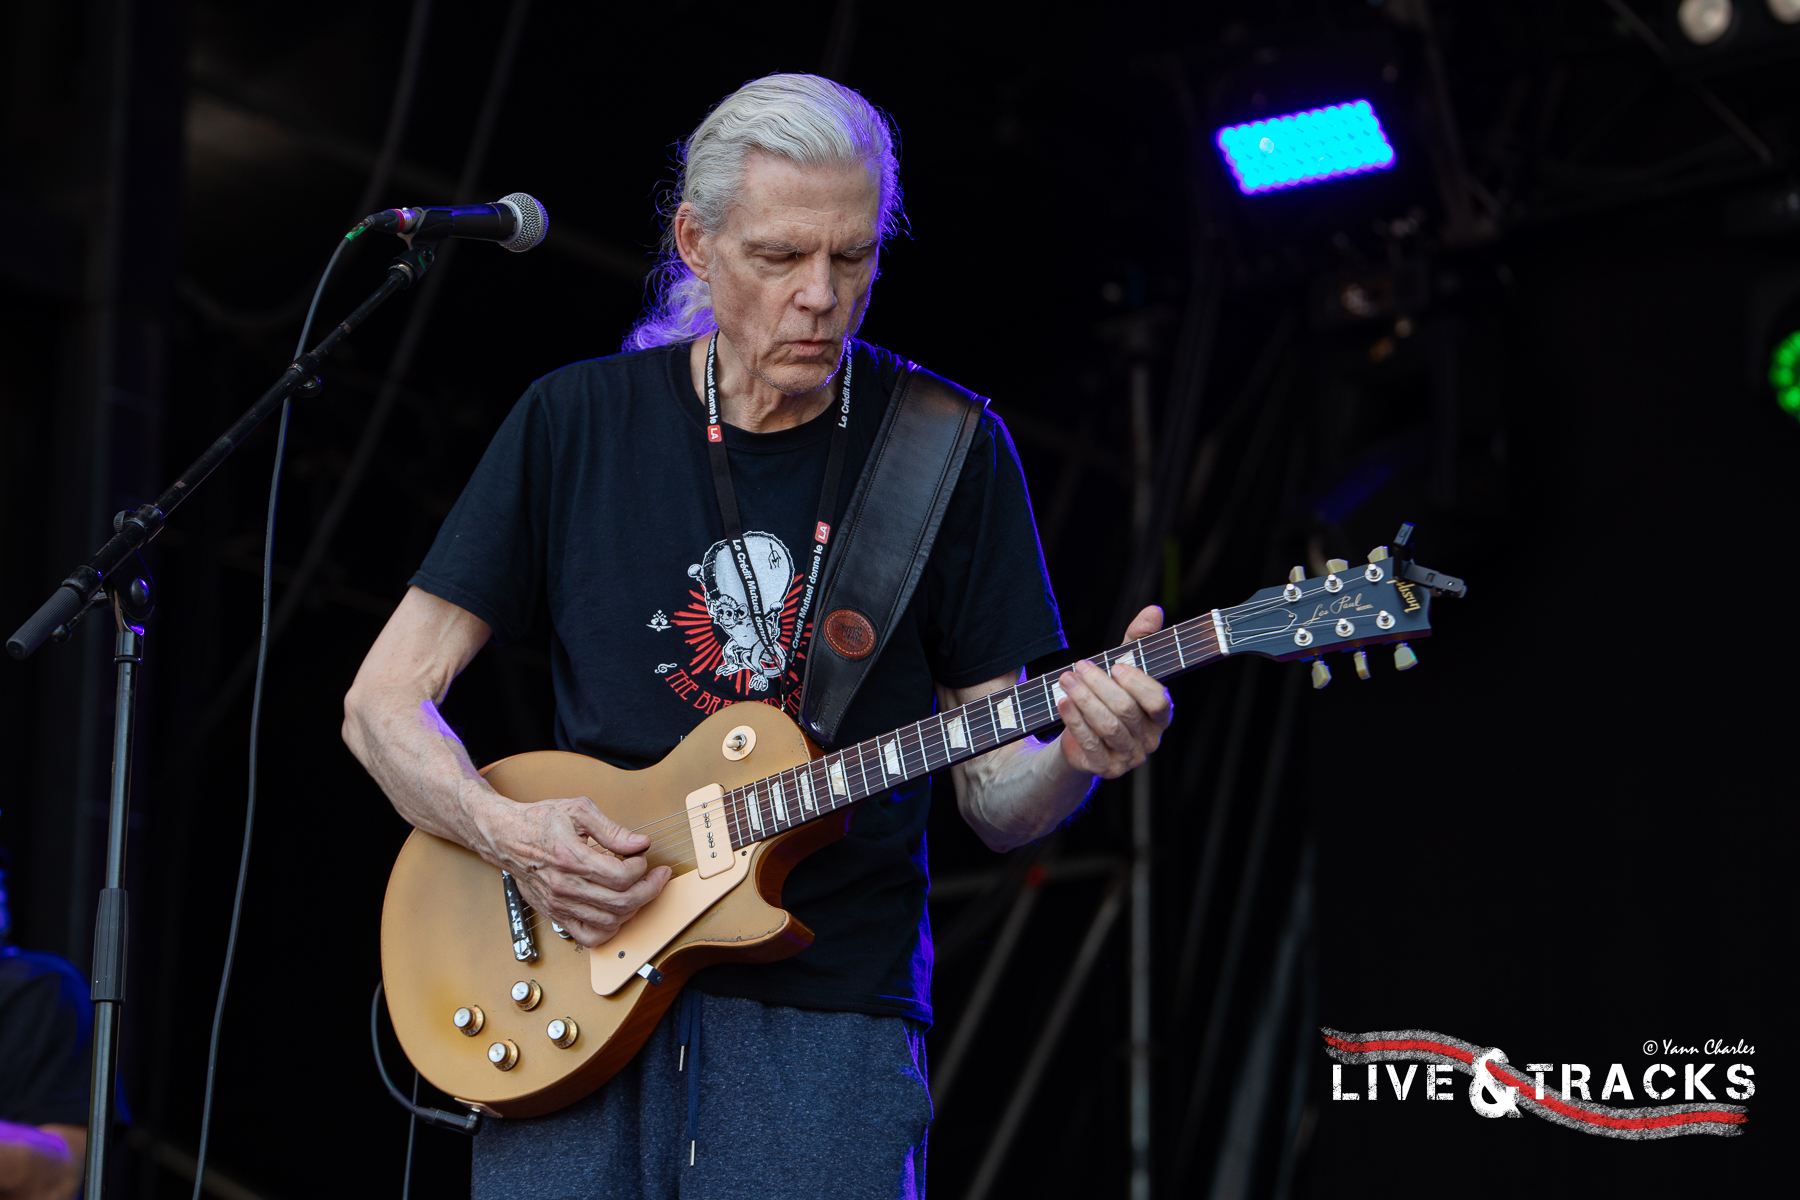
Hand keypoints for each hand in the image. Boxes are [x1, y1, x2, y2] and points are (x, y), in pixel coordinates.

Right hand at [474, 794, 670, 948]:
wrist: (506, 837)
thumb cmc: (540, 821)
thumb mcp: (578, 810)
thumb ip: (612, 829)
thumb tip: (639, 843)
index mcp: (571, 858)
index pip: (620, 876)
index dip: (641, 867)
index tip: (642, 856)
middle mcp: (565, 886)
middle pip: (621, 902)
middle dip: (649, 889)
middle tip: (657, 876)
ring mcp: (560, 904)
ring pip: (609, 922)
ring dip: (633, 909)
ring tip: (638, 891)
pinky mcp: (556, 915)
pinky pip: (588, 936)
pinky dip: (609, 930)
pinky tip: (617, 912)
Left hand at [1053, 605, 1173, 778]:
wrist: (1083, 738)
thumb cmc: (1108, 696)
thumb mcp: (1121, 667)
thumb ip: (1138, 641)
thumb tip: (1154, 610)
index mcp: (1160, 715)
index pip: (1159, 701)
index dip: (1137, 683)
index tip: (1115, 665)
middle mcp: (1150, 739)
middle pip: (1126, 710)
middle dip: (1099, 685)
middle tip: (1077, 667)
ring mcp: (1129, 757)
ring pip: (1108, 726)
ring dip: (1084, 700)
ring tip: (1065, 679)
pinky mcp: (1106, 768)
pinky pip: (1091, 744)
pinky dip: (1074, 720)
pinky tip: (1061, 702)